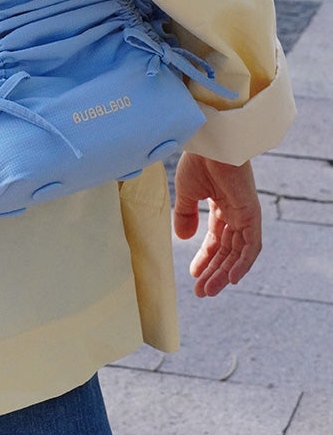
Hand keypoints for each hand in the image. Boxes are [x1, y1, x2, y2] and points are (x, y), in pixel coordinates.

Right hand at [173, 152, 261, 297]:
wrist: (210, 143)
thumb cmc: (197, 160)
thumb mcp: (186, 193)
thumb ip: (185, 216)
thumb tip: (182, 239)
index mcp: (221, 205)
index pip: (216, 240)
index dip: (205, 258)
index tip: (193, 274)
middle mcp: (235, 212)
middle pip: (227, 250)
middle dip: (214, 271)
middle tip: (201, 291)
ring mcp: (245, 214)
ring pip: (238, 253)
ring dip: (225, 273)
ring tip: (209, 290)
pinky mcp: (252, 214)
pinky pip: (252, 246)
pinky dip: (243, 264)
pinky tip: (232, 279)